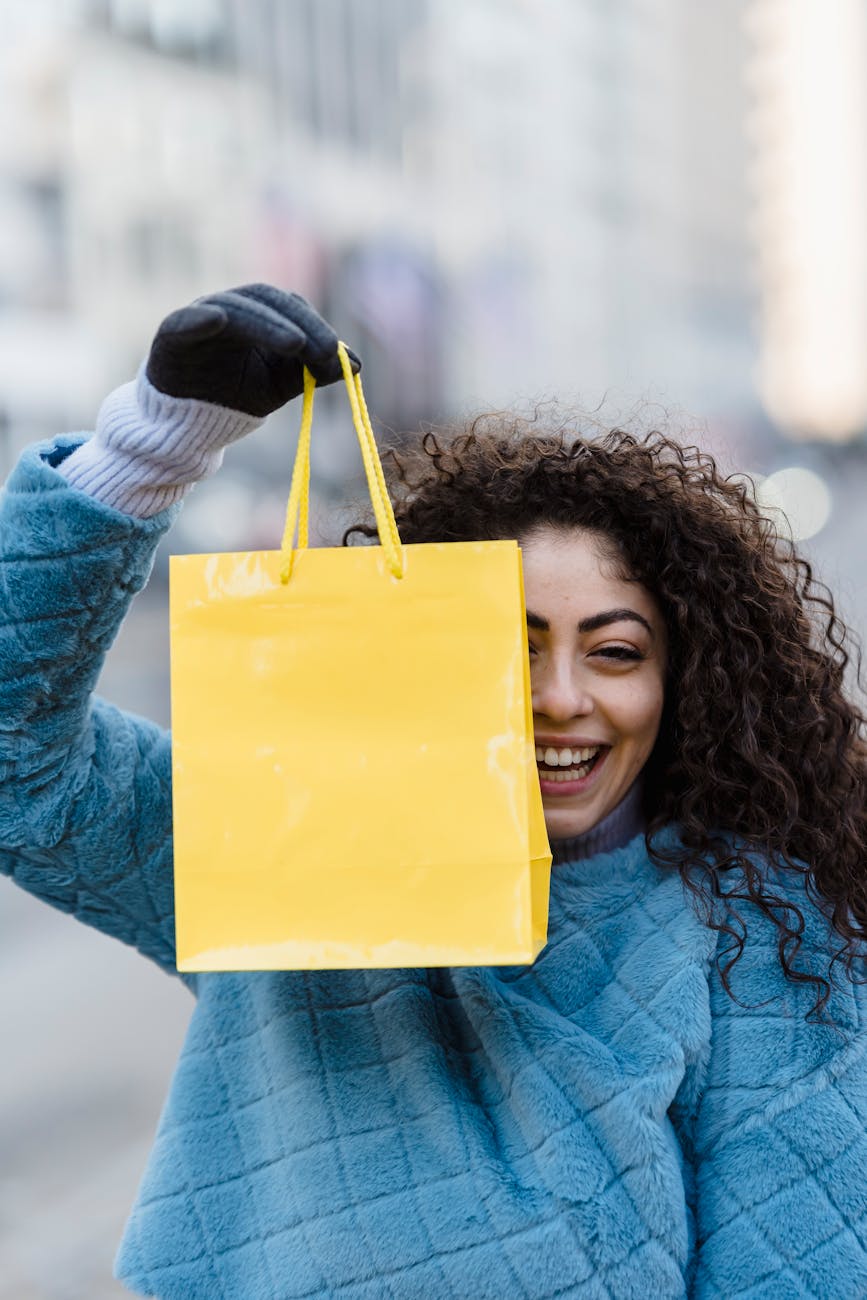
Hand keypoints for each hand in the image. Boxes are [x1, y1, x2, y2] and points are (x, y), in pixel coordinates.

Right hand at [145, 284, 359, 416]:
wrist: (188, 423)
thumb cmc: (235, 395)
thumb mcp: (281, 384)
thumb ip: (314, 371)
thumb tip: (357, 366)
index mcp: (256, 314)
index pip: (289, 307)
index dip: (315, 325)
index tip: (337, 354)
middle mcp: (228, 307)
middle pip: (265, 300)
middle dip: (299, 323)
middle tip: (325, 350)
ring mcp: (198, 317)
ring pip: (234, 310)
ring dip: (266, 324)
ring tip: (294, 344)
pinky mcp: (170, 334)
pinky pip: (184, 322)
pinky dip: (201, 318)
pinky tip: (217, 320)